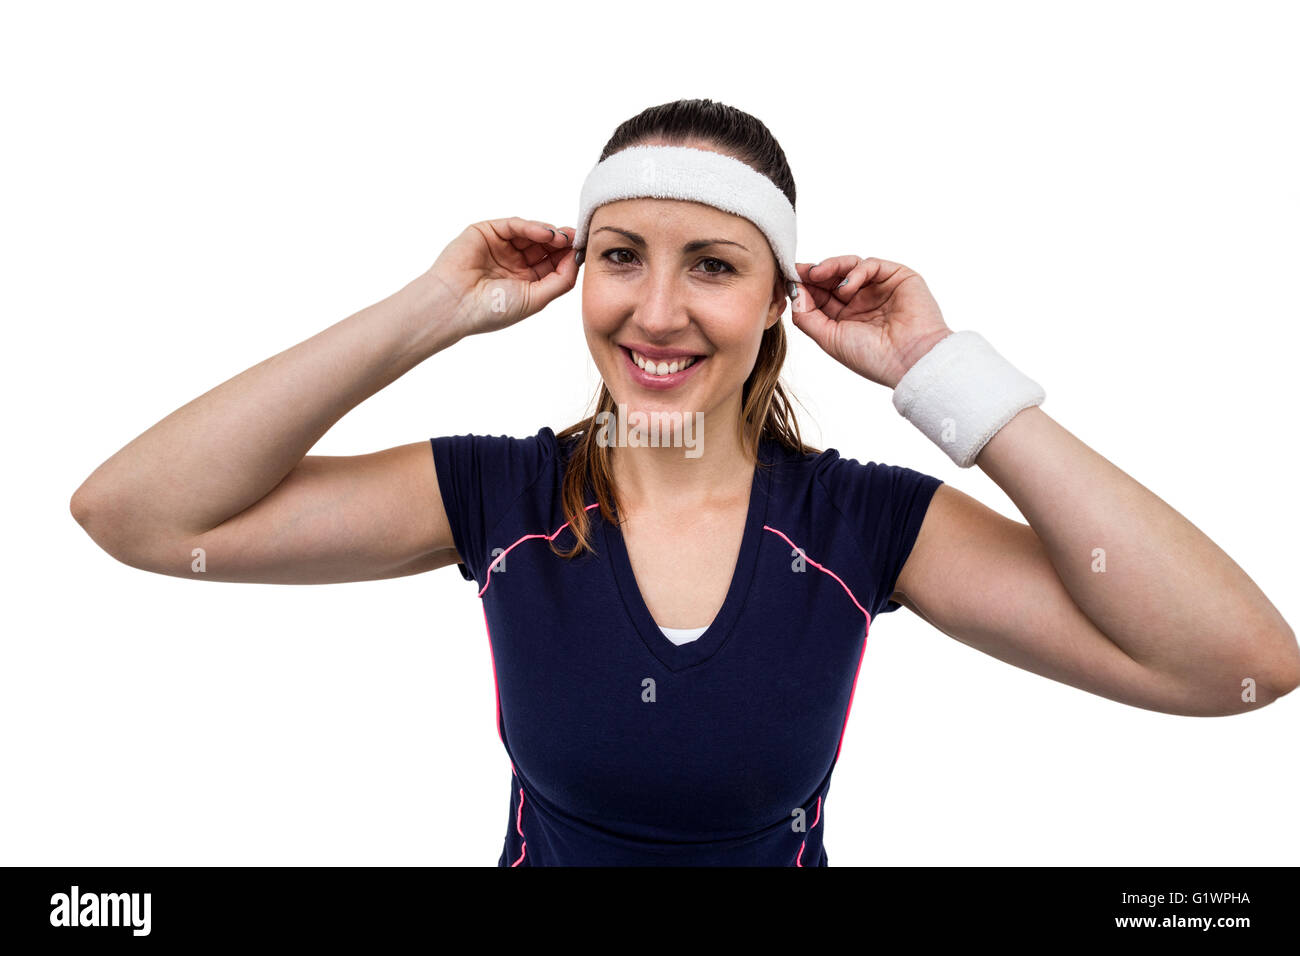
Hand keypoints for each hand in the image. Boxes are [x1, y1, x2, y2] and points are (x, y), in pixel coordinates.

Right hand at [423, 217, 578, 338]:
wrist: (454, 305)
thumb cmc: (492, 310)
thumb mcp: (536, 299)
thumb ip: (561, 280)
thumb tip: (578, 259)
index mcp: (526, 282)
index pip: (553, 264)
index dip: (569, 256)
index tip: (583, 251)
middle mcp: (514, 263)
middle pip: (545, 246)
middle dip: (562, 242)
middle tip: (577, 238)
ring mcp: (501, 247)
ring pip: (532, 233)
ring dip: (550, 233)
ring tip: (563, 237)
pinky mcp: (487, 232)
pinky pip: (514, 225)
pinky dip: (532, 227)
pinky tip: (546, 233)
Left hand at [790, 256, 952, 389]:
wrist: (910, 360)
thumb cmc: (871, 357)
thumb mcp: (829, 339)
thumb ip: (807, 316)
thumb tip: (793, 291)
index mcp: (845, 318)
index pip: (819, 295)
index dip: (803, 286)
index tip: (787, 279)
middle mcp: (862, 302)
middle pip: (832, 278)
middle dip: (813, 273)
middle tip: (798, 270)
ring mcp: (879, 288)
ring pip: (849, 267)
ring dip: (830, 267)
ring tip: (817, 274)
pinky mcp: (897, 276)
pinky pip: (870, 264)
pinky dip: (854, 272)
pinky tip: (846, 289)